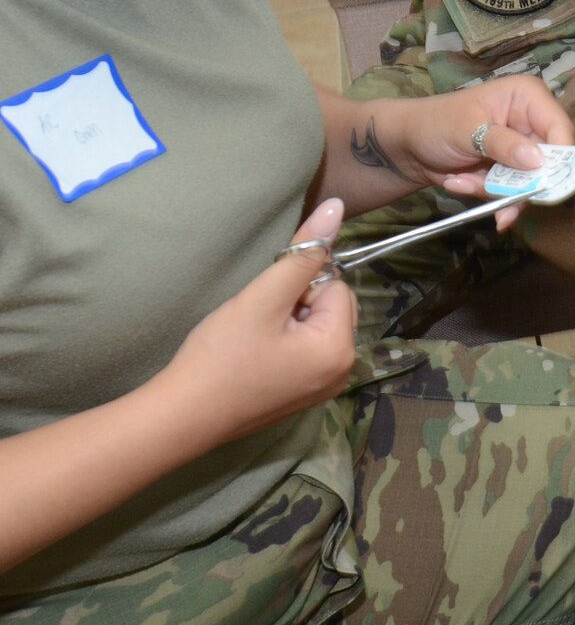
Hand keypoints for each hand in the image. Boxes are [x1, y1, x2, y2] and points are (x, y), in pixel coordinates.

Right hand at [156, 201, 357, 448]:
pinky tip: (255, 354)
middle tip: (257, 322)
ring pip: (316, 326)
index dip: (298, 286)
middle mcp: (343, 371)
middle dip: (298, 303)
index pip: (336, 285)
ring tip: (253, 338)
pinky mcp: (304, 395)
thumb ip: (303, 253)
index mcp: (341, 348)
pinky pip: (306, 351)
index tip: (265, 306)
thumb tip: (338, 207)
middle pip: (332, 306)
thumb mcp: (263, 297)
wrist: (181, 417)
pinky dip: (284, 343)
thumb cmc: (221, 356)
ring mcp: (324, 387)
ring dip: (289, 321)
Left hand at [382, 79, 574, 228]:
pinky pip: (513, 192)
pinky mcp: (511, 171)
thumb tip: (539, 161)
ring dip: (495, 190)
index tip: (546, 183)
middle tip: (496, 198)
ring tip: (461, 182)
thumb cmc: (435, 123)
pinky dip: (487, 195)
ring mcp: (522, 148)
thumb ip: (503, 144)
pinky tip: (459, 183)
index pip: (560, 128)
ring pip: (531, 182)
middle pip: (550, 162)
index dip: (560, 157)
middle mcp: (532, 122)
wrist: (407, 146)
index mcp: (528, 98)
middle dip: (520, 184)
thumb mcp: (467, 131)